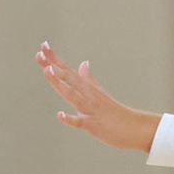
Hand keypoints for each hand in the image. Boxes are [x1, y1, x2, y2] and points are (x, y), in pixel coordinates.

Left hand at [36, 42, 160, 152]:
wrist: (134, 127)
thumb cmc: (114, 112)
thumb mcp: (100, 93)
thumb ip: (89, 79)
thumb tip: (84, 63)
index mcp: (86, 88)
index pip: (67, 71)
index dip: (54, 59)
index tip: (43, 46)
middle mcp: (87, 95)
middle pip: (67, 79)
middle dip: (52, 66)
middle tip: (39, 53)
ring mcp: (90, 109)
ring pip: (72, 95)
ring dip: (59, 83)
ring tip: (48, 71)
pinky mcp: (93, 125)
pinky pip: (80, 122)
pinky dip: (70, 118)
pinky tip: (60, 114)